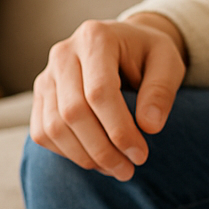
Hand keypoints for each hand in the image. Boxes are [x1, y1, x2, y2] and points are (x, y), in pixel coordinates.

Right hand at [30, 13, 186, 178]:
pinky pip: (42, 133)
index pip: (99, 92)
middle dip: (102, 149)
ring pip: (53, 127)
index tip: (141, 155)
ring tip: (114, 169)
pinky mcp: (39, 96)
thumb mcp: (169, 62)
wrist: (123, 45)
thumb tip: (149, 127)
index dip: (119, 129)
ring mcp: (46, 76)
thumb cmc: (147, 55)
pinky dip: (67, 154)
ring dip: (84, 157)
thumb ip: (161, 91)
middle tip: (128, 170)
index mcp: (95, 38)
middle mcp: (63, 53)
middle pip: (73, 112)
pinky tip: (94, 159)